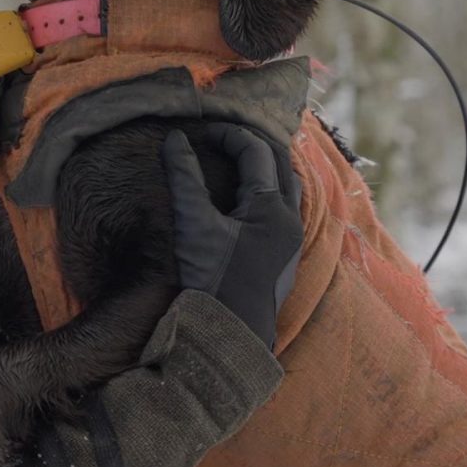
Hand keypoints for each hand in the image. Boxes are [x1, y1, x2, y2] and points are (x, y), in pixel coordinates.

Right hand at [160, 123, 303, 347]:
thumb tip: (174, 139)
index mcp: (272, 207)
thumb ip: (184, 177)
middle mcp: (290, 219)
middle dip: (253, 145)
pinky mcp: (285, 257)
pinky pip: (285, 209)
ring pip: (287, 187)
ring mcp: (292, 240)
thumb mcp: (192, 223)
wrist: (230, 334)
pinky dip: (268, 191)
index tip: (203, 132)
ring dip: (266, 168)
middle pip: (280, 163)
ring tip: (239, 160)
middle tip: (224, 138)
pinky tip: (248, 199)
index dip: (229, 135)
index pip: (255, 151)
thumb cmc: (211, 278)